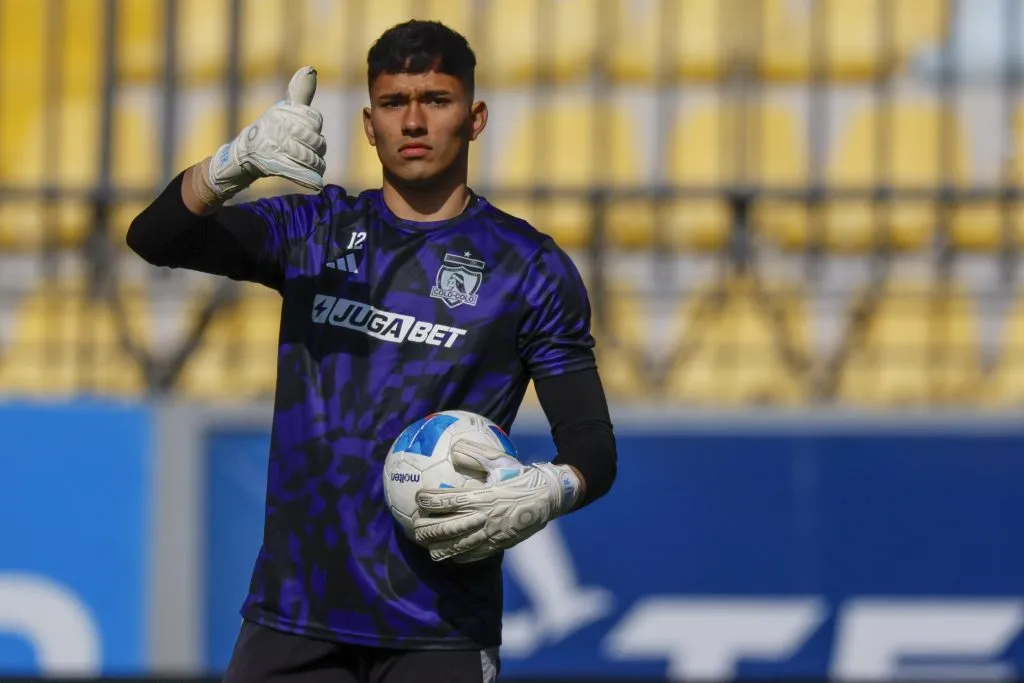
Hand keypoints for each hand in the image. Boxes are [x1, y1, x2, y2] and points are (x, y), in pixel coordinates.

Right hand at [205, 65, 327, 199]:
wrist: (244, 154)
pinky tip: (315, 183)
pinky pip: (299, 173)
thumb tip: (310, 69)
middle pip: (315, 141)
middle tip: (316, 152)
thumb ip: (299, 92)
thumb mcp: (284, 109)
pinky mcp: (275, 165)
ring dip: (316, 164)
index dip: (315, 128)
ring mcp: (276, 147)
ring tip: (316, 166)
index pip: (313, 120)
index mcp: (282, 112)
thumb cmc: (269, 129)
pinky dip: (310, 180)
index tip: (310, 131)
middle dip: (318, 148)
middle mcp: (278, 127)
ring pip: (310, 158)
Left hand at [413, 439, 581, 563]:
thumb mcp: (500, 461)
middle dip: (426, 529)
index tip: (417, 497)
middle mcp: (483, 518)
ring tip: (426, 545)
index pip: (447, 500)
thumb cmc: (522, 476)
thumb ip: (476, 455)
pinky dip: (459, 555)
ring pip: (457, 546)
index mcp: (482, 496)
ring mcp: (490, 535)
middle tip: (414, 526)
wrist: (549, 498)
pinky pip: (474, 555)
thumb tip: (454, 447)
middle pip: (447, 528)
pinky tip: (450, 553)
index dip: (429, 500)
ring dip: (439, 547)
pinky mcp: (499, 545)